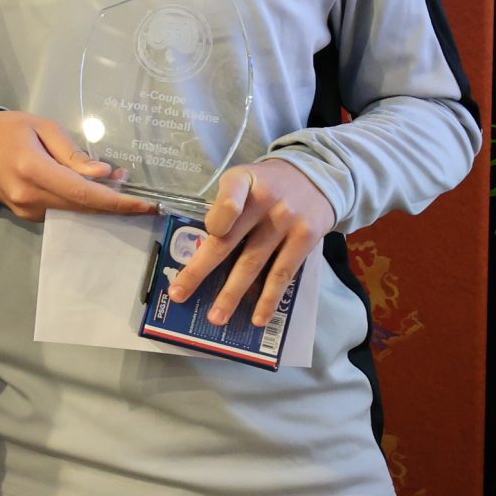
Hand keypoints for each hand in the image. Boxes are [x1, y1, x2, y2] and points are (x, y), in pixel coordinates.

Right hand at [0, 110, 159, 221]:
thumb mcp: (42, 127)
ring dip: (99, 202)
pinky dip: (81, 203)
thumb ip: (73, 153)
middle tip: (139, 195)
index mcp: (33, 169)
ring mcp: (27, 210)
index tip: (145, 205)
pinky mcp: (27, 216)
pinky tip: (90, 189)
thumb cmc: (8, 129)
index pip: (82, 193)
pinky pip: (62, 211)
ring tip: (116, 185)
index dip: (116, 202)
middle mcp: (30, 196)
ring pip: (74, 212)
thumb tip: (103, 174)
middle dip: (115, 203)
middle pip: (82, 208)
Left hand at [165, 158, 334, 326]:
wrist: (315, 178)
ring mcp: (286, 222)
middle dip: (201, 271)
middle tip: (180, 295)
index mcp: (242, 181)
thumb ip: (224, 204)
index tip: (209, 234)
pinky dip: (268, 298)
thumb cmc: (266, 184)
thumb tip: (203, 244)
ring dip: (233, 294)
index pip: (228, 196)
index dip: (219, 216)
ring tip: (216, 318)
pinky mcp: (305, 239)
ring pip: (253, 264)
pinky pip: (282, 274)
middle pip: (228, 241)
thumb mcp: (242, 178)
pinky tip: (257, 318)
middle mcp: (264, 201)